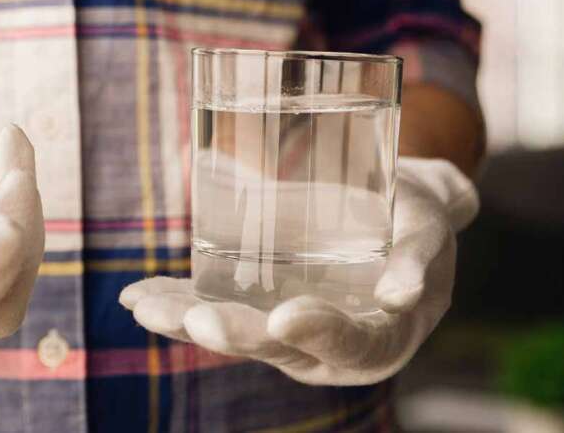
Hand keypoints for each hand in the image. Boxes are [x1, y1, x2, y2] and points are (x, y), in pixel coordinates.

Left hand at [119, 157, 478, 385]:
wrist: (392, 215)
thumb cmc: (415, 222)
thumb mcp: (427, 231)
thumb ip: (415, 259)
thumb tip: (402, 294)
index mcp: (378, 338)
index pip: (348, 344)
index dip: (317, 332)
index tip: (284, 317)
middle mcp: (326, 348)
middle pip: (277, 345)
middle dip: (234, 333)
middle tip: (197, 319)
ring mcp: (284, 331)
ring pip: (233, 332)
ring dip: (184, 321)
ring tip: (144, 307)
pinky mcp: (255, 309)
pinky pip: (212, 311)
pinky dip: (174, 304)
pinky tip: (135, 299)